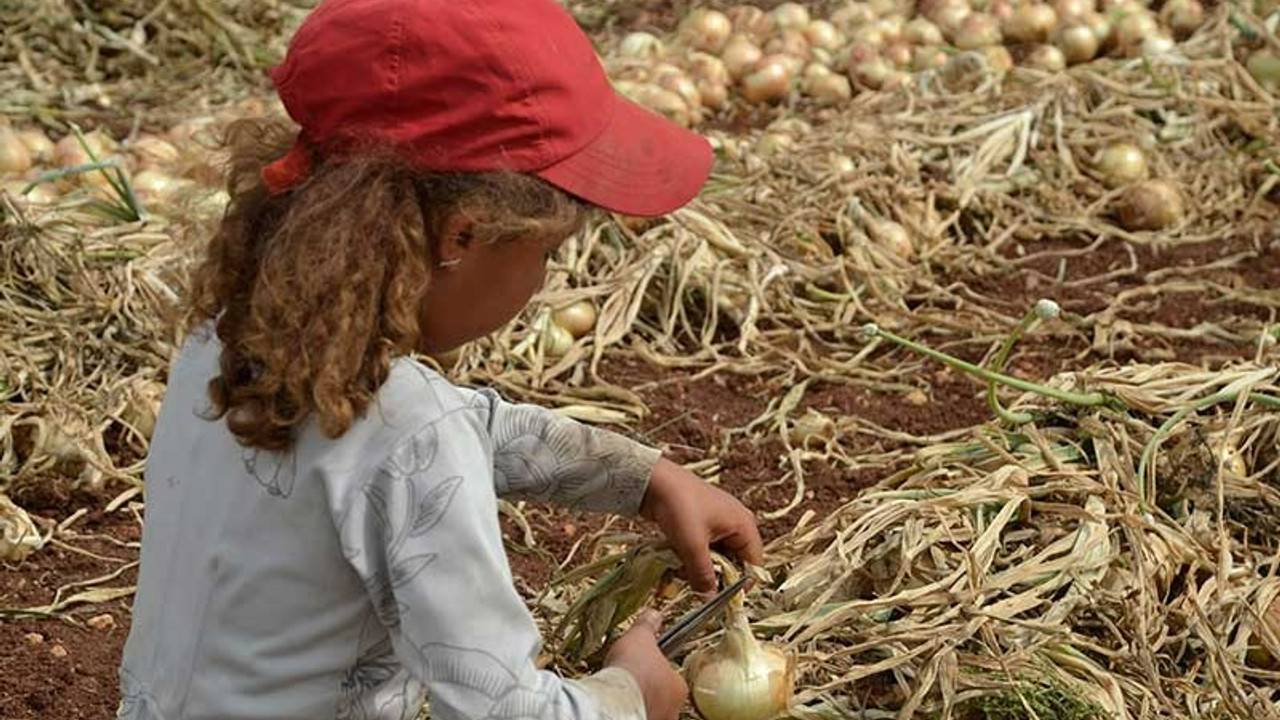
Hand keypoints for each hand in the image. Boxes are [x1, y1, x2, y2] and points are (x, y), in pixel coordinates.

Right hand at [605, 610, 687, 719]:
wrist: (615, 700)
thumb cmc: (633, 669)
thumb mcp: (640, 638)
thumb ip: (647, 626)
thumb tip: (653, 614)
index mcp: (679, 686)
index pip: (672, 676)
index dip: (656, 668)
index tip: (643, 664)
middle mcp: (673, 709)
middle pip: (662, 696)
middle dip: (648, 688)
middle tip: (630, 679)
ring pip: (649, 708)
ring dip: (637, 701)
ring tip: (620, 692)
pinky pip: (635, 716)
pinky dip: (628, 711)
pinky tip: (616, 703)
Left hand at [639, 457, 764, 593]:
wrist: (652, 480)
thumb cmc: (679, 507)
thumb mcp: (692, 546)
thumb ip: (703, 575)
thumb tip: (709, 600)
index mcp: (744, 525)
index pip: (753, 564)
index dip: (740, 585)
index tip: (721, 600)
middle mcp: (736, 523)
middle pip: (735, 562)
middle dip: (716, 576)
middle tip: (697, 586)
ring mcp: (717, 522)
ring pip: (716, 557)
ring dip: (701, 568)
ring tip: (682, 571)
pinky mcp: (700, 523)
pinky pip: (703, 548)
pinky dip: (692, 557)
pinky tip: (677, 560)